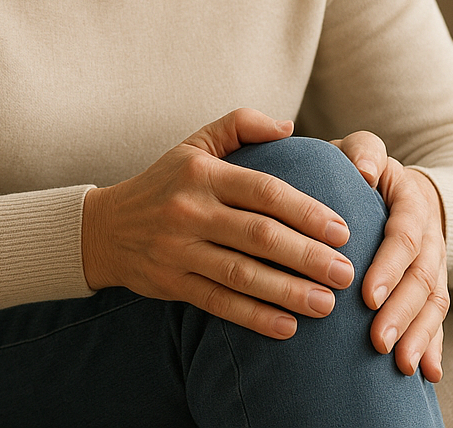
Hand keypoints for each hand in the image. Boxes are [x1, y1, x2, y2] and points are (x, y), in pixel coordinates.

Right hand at [81, 108, 354, 339]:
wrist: (105, 227)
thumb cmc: (164, 183)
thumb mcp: (195, 144)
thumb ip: (240, 125)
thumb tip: (289, 126)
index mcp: (203, 173)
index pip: (263, 191)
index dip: (306, 211)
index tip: (342, 230)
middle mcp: (190, 210)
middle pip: (259, 236)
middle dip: (307, 256)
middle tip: (346, 273)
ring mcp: (179, 249)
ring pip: (241, 274)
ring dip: (288, 291)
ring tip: (327, 305)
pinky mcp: (172, 283)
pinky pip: (218, 302)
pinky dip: (254, 317)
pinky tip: (288, 327)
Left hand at [333, 131, 448, 381]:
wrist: (398, 185)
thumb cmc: (364, 168)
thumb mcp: (364, 149)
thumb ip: (363, 151)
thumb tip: (364, 171)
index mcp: (411, 201)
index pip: (404, 236)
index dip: (389, 266)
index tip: (367, 295)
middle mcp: (429, 235)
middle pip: (422, 277)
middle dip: (402, 312)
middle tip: (378, 342)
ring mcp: (434, 263)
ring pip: (434, 302)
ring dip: (419, 335)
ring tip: (400, 365)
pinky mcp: (433, 286)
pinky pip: (438, 318)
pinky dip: (434, 345)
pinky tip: (428, 374)